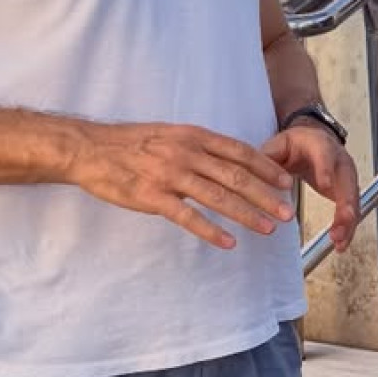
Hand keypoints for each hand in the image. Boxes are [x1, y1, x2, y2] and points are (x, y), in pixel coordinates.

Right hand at [69, 121, 295, 250]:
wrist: (91, 149)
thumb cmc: (132, 143)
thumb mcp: (171, 134)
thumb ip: (199, 146)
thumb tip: (230, 160)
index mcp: (193, 136)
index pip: (239, 152)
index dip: (266, 168)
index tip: (285, 182)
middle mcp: (186, 153)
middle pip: (236, 176)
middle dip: (266, 196)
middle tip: (287, 213)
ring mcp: (170, 175)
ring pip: (218, 197)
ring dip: (247, 214)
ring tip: (267, 228)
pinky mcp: (153, 197)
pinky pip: (188, 217)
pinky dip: (211, 231)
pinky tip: (228, 242)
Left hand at [263, 123, 360, 254]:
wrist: (313, 141)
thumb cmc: (296, 145)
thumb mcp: (279, 145)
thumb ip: (269, 157)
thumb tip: (254, 175)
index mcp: (319, 145)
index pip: (325, 155)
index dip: (326, 168)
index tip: (325, 183)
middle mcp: (339, 161)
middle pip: (347, 182)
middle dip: (345, 205)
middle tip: (339, 224)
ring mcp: (346, 177)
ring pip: (352, 200)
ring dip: (348, 223)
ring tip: (339, 242)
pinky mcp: (347, 192)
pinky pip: (351, 212)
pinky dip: (347, 229)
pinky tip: (340, 245)